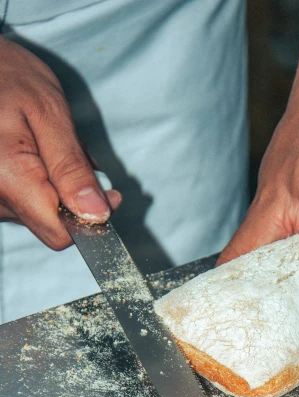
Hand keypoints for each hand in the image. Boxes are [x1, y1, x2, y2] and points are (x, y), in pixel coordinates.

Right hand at [0, 37, 120, 249]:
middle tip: (75, 153)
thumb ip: (73, 168)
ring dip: (60, 186)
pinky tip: (38, 152)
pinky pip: (29, 202)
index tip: (106, 191)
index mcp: (9, 179)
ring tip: (50, 145)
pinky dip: (44, 183)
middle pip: (52, 224)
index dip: (89, 217)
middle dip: (75, 196)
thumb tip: (96, 213)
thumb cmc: (8, 78)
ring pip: (43, 214)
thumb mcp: (50, 115)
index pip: (59, 233)